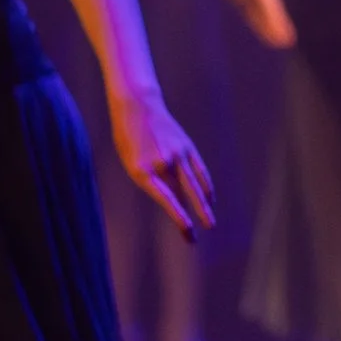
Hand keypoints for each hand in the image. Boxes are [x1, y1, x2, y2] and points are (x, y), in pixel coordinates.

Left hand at [109, 90, 216, 240]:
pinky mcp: (188, 148)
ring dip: (204, 205)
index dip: (178, 215)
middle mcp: (164, 163)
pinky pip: (200, 171)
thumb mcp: (133, 162)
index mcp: (144, 170)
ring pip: (196, 184)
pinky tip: (210, 199)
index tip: (188, 230)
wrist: (137, 107)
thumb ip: (153, 180)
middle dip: (196, 215)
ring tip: (211, 223)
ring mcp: (178, 154)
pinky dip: (206, 186)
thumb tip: (178, 198)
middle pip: (186, 193)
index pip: (166, 198)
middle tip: (200, 234)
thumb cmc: (129, 139)